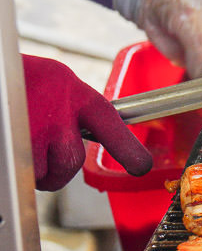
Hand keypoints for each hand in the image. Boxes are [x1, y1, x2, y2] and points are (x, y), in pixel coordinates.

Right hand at [22, 55, 151, 190]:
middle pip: (71, 161)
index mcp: (73, 90)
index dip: (127, 149)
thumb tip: (76, 146)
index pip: (110, 123)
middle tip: (38, 159)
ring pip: (43, 172)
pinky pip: (19, 173)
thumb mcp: (47, 84)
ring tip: (15, 143)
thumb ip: (67, 111)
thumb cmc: (9, 78)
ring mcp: (32, 126)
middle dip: (55, 170)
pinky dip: (13, 168)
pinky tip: (8, 146)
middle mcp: (58, 107)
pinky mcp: (13, 141)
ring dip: (29, 169)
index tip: (140, 166)